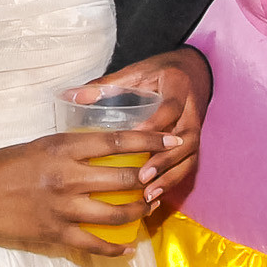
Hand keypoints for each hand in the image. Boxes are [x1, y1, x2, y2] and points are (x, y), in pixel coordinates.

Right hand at [0, 128, 179, 257]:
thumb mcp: (37, 145)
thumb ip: (70, 148)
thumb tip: (103, 149)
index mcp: (62, 147)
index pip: (118, 141)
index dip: (150, 142)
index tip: (173, 141)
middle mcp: (66, 176)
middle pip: (125, 179)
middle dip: (151, 181)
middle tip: (162, 179)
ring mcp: (62, 208)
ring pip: (117, 214)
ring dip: (139, 213)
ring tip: (148, 209)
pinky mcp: (54, 234)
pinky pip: (95, 245)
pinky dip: (116, 249)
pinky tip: (128, 250)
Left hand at [88, 46, 208, 208]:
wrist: (191, 71)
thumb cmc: (158, 72)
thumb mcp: (135, 72)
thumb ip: (107, 84)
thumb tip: (70, 96)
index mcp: (177, 86)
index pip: (170, 108)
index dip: (155, 124)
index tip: (135, 138)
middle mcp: (192, 110)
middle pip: (185, 139)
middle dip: (164, 160)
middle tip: (141, 178)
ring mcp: (195, 128)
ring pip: (189, 156)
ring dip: (170, 177)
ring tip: (148, 195)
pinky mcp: (194, 142)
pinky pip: (188, 165)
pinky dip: (173, 181)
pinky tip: (155, 195)